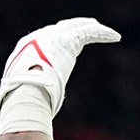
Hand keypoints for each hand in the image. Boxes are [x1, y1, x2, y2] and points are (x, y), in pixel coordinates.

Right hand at [0, 18, 119, 133]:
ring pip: (74, 27)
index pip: (41, 42)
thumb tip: (38, 113)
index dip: (54, 41)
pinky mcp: (67, 40)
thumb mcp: (27, 97)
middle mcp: (37, 38)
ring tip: (100, 29)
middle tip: (83, 29)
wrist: (26, 91)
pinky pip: (88, 32)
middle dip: (71, 29)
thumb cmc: (24, 99)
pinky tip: (116, 37)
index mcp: (24, 50)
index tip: (64, 45)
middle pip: (58, 29)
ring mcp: (51, 37)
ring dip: (88, 26)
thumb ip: (35, 97)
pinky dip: (102, 34)